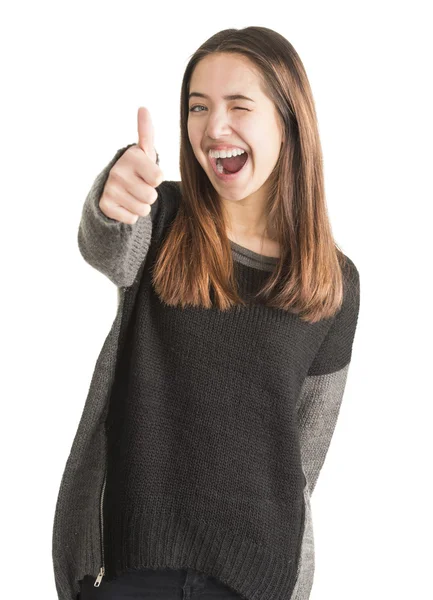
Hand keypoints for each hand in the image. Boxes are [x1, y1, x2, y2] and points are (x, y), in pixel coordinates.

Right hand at [99, 106, 163, 223]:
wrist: (111, 187)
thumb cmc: (136, 169)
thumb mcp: (143, 152)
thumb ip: (146, 132)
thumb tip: (143, 108)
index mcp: (131, 156)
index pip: (158, 178)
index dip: (156, 179)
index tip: (146, 172)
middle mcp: (117, 171)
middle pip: (151, 196)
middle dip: (149, 194)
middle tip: (139, 186)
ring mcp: (110, 189)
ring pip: (143, 209)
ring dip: (141, 206)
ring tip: (132, 195)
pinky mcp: (105, 206)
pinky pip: (132, 219)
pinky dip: (130, 215)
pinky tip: (123, 204)